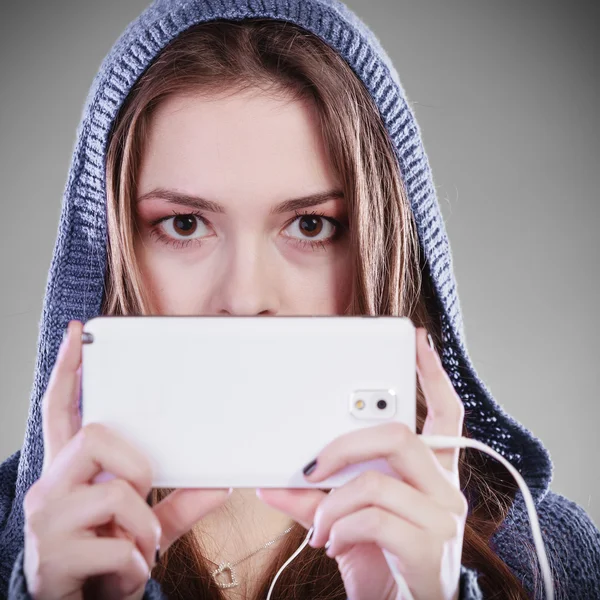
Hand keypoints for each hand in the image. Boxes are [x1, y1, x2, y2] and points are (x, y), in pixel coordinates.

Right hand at [23, 320, 231, 599]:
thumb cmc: (105, 561)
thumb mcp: (147, 527)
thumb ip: (182, 503)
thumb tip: (221, 483)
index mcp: (71, 473)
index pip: (62, 410)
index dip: (69, 371)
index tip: (79, 333)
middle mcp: (51, 487)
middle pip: (94, 435)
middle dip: (134, 464)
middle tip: (141, 494)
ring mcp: (47, 519)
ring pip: (114, 490)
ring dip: (140, 524)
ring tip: (136, 547)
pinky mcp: (51, 555)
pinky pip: (118, 544)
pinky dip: (136, 562)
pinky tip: (123, 574)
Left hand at [257, 327, 466, 599]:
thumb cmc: (380, 562)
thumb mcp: (345, 522)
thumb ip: (315, 499)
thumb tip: (271, 483)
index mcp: (431, 473)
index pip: (445, 412)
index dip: (433, 374)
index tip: (416, 341)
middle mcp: (445, 488)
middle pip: (399, 434)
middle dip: (344, 443)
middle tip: (312, 466)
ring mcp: (443, 516)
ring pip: (377, 478)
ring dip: (332, 502)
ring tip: (319, 527)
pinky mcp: (430, 546)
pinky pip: (372, 517)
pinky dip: (339, 527)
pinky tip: (333, 543)